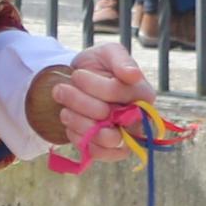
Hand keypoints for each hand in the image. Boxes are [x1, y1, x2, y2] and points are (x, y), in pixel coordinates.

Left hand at [29, 41, 152, 147]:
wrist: (79, 82)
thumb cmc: (99, 65)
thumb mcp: (108, 52)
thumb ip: (121, 60)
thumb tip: (134, 75)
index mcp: (143, 94)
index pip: (119, 94)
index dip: (94, 86)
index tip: (77, 75)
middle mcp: (139, 118)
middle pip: (113, 118)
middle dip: (80, 103)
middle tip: (62, 90)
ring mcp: (125, 137)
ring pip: (105, 139)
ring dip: (77, 122)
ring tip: (65, 108)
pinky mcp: (109, 150)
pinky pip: (96, 152)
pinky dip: (78, 137)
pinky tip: (71, 121)